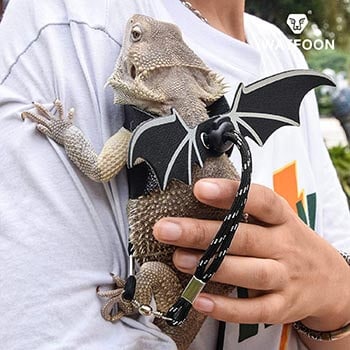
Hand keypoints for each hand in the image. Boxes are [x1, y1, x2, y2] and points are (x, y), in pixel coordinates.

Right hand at [22, 99, 74, 144]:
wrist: (70, 139)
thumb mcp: (51, 135)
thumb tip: (38, 125)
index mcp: (50, 124)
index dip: (32, 115)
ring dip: (58, 106)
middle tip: (35, 103)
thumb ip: (45, 130)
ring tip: (57, 101)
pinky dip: (71, 113)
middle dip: (40, 107)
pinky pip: (70, 117)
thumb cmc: (61, 139)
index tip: (25, 112)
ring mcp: (62, 121)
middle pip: (47, 113)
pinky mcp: (69, 122)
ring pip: (59, 112)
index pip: (39, 119)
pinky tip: (72, 109)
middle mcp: (55, 121)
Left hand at [153, 178, 349, 330]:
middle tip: (166, 229)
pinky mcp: (283, 307)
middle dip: (202, 233)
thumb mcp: (277, 220)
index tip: (199, 189)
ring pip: (249, 273)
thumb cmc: (289, 242)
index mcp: (283, 219)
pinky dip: (226, 308)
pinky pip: (254, 310)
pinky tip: (199, 299)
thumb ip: (245, 210)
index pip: (260, 200)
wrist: (330, 281)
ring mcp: (286, 278)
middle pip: (243, 238)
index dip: (230, 194)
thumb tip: (199, 194)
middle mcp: (285, 246)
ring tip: (179, 259)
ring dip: (211, 268)